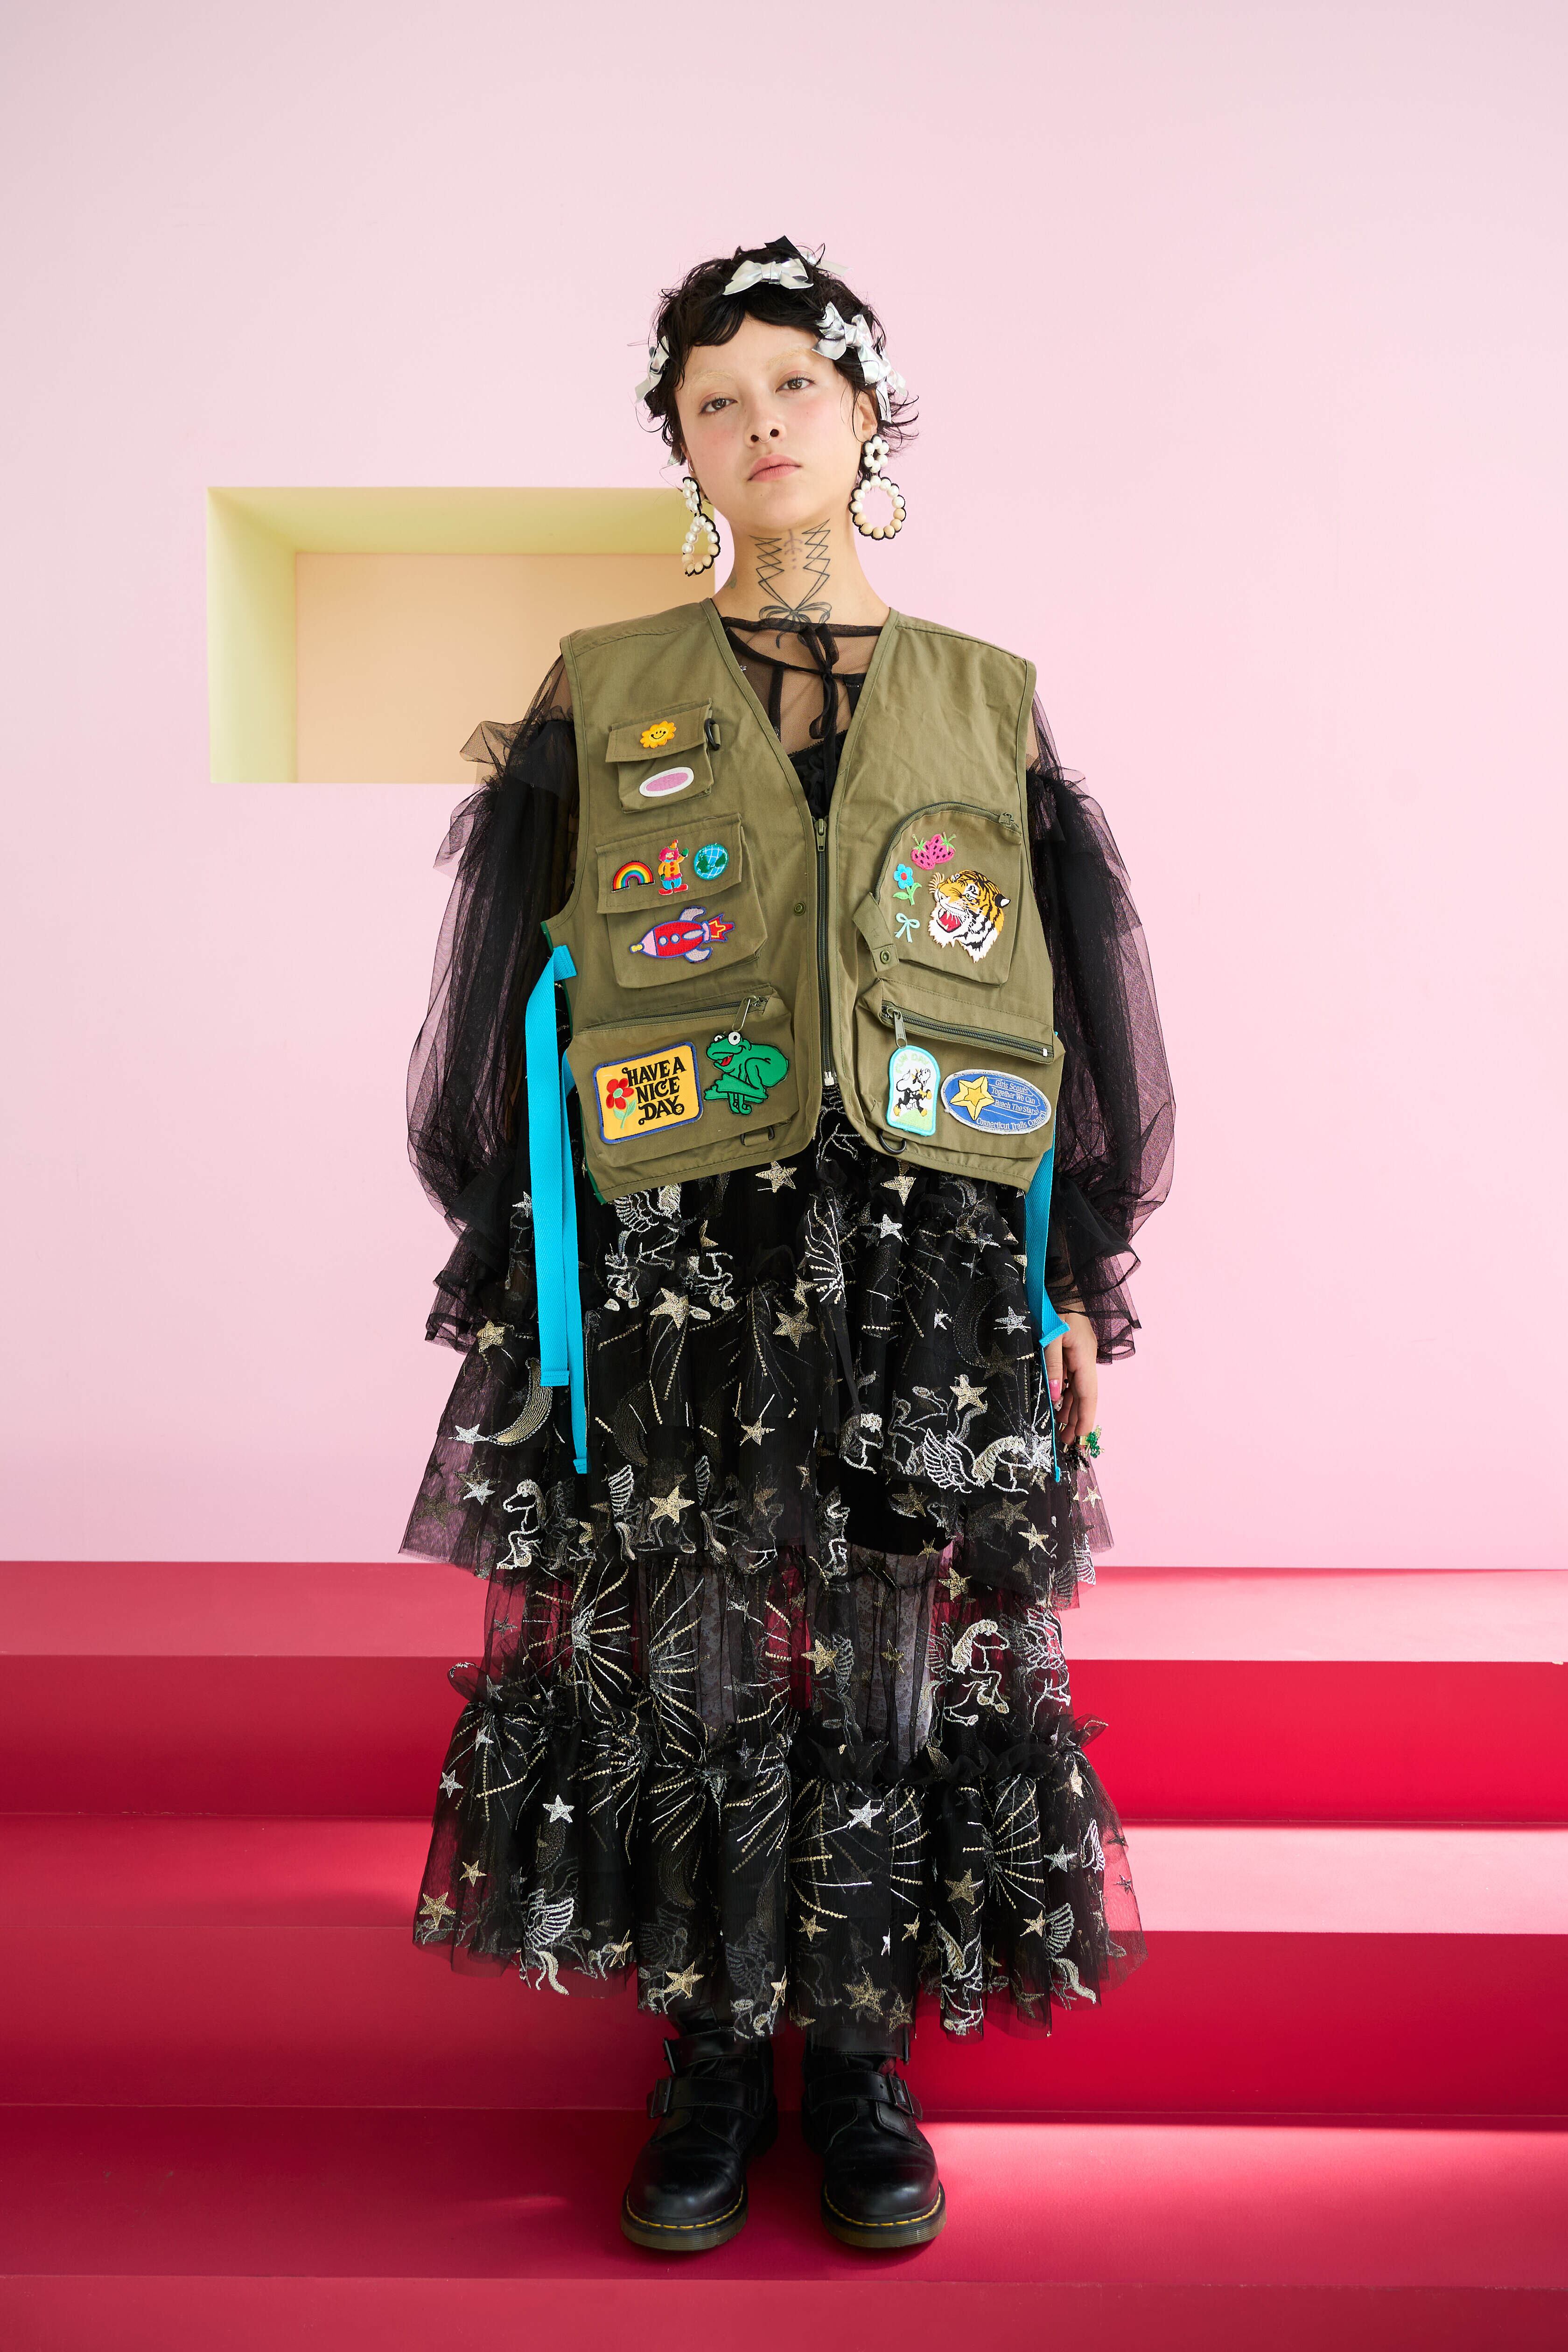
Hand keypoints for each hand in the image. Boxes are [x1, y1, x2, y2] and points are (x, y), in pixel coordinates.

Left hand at [1044, 1310, 1098, 1452]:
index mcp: (1084, 1356)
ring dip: (1070, 1408)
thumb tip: (1053, 1395)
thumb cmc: (1053, 1306)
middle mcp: (1086, 1359)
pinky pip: (1071, 1378)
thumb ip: (1052, 1365)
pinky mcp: (1073, 1351)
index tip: (1081, 1438)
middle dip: (1077, 1419)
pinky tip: (1057, 1404)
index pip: (1088, 1394)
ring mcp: (1080, 1355)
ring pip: (1077, 1388)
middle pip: (1084, 1395)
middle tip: (1065, 1441)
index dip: (1086, 1417)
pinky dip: (1065, 1393)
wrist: (1060, 1284)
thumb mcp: (1050, 1335)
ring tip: (1060, 1428)